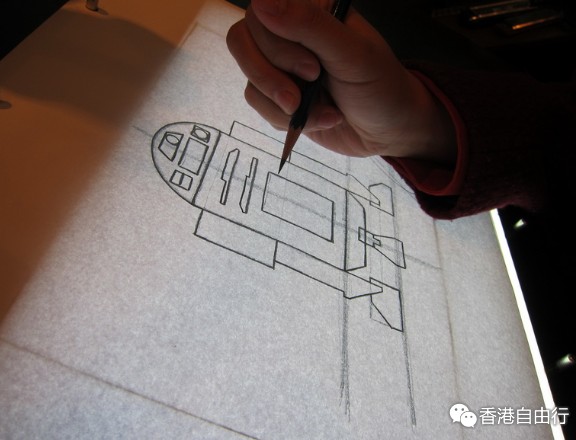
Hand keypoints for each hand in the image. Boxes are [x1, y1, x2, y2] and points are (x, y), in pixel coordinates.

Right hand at [226, 0, 455, 163]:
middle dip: (272, 78)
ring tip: (324, 112)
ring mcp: (281, 67)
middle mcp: (288, 34)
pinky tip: (322, 119)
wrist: (389, 132)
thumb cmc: (380, 87)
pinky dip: (288, 120)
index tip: (313, 69)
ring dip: (285, 106)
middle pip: (241, 42)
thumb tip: (261, 2)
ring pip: (249, 80)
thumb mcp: (352, 54)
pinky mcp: (278, 97)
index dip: (276, 46)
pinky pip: (259, 106)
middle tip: (306, 94)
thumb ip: (309, 25)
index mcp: (309, 10)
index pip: (259, 12)